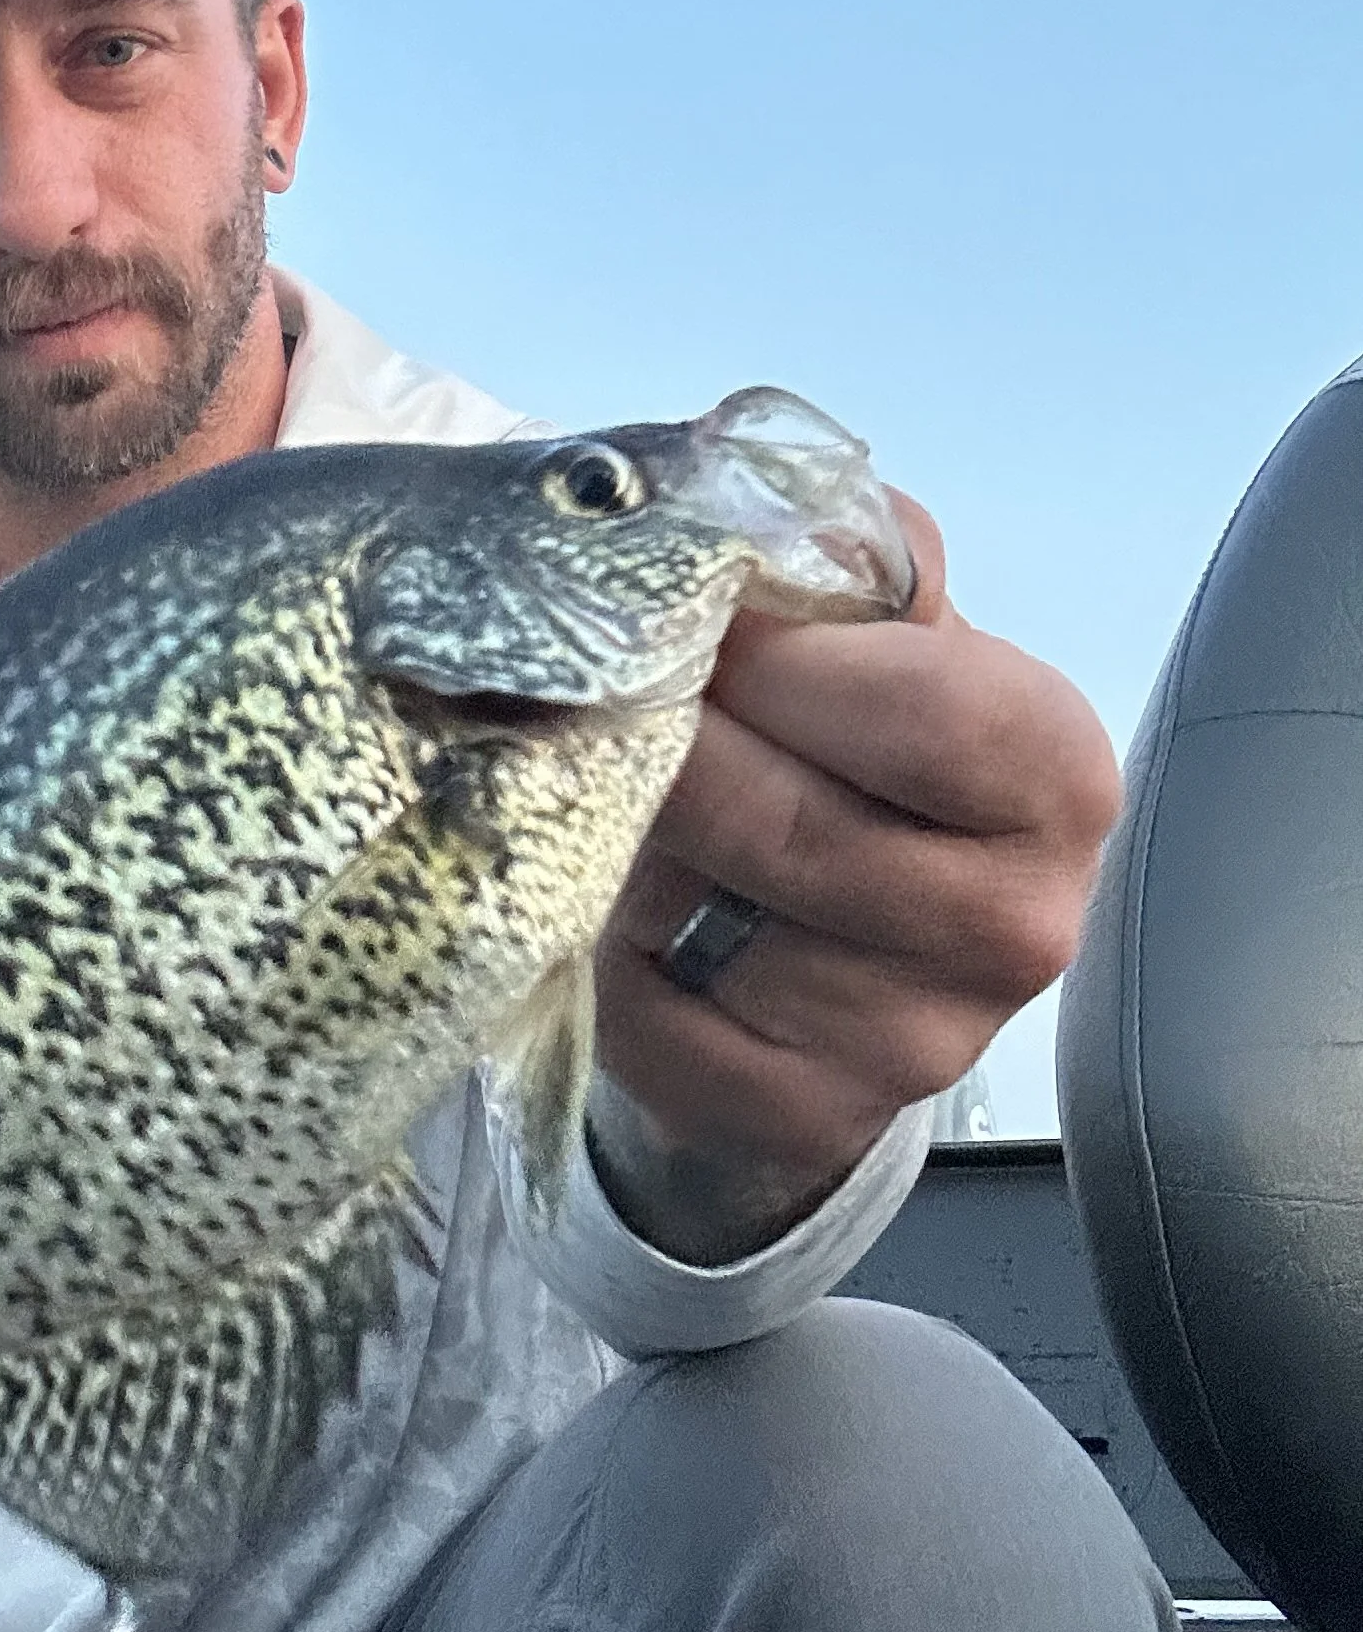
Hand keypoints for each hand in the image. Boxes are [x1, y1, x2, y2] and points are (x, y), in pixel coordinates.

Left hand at [591, 495, 1121, 1265]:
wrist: (829, 932)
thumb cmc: (844, 741)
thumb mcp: (872, 626)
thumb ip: (842, 552)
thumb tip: (746, 512)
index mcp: (1054, 776)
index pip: (922, 710)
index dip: (778, 660)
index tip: (683, 621)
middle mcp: (1016, 924)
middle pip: (787, 822)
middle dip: (661, 745)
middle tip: (577, 691)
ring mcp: (919, 1043)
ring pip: (706, 919)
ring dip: (616, 846)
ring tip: (587, 788)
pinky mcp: (807, 1118)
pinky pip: (656, 1022)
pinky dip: (598, 953)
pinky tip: (602, 900)